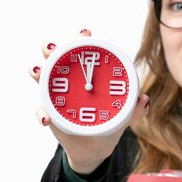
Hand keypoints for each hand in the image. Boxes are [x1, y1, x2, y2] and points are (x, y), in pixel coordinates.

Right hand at [29, 28, 149, 174]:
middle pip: (56, 56)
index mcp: (88, 74)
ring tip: (37, 71)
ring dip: (37, 71)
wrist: (94, 148)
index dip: (82, 38)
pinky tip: (46, 119)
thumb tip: (144, 100)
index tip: (85, 33)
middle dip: (51, 47)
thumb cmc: (108, 123)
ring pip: (41, 76)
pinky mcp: (49, 112)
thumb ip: (134, 110)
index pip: (83, 50)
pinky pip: (41, 111)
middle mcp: (69, 79)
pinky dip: (42, 114)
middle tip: (52, 48)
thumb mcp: (123, 117)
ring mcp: (56, 94)